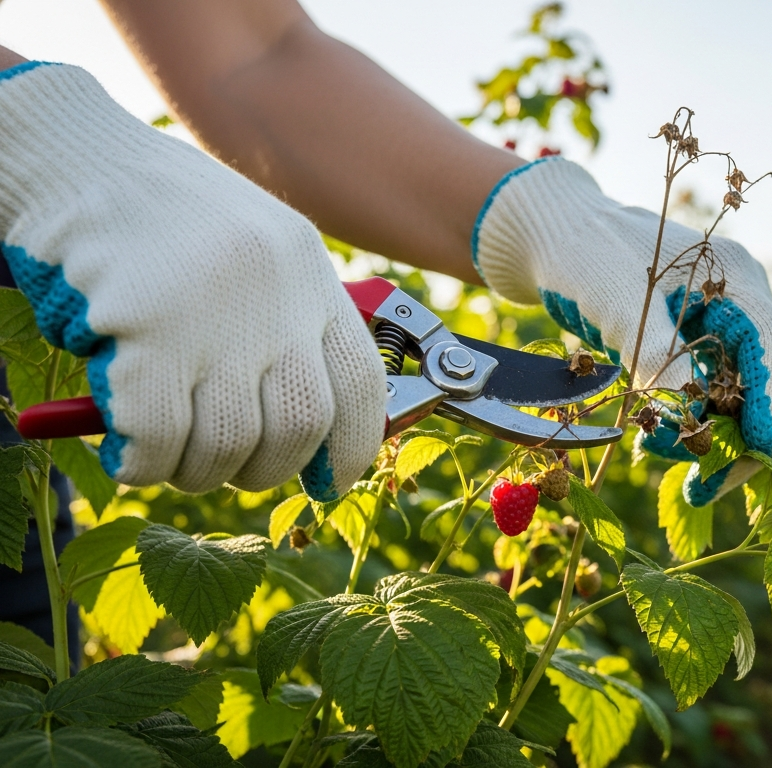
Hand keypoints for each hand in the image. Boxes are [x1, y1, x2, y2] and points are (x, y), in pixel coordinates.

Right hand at [0, 63, 384, 499]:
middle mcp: (278, 293)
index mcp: (311, 272)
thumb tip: (310, 432)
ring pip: (231, 442)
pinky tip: (128, 453)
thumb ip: (283, 327)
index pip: (362, 384)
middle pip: (302, 425)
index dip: (352, 448)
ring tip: (165, 455)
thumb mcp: (249, 255)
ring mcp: (217, 312)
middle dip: (263, 469)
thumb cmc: (154, 215)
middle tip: (223, 469)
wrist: (73, 157)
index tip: (329, 483)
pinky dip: (144, 462)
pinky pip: (161, 437)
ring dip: (196, 471)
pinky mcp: (150, 328)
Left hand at [472, 158, 771, 503]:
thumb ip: (657, 353)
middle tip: (706, 486)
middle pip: (771, 382)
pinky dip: (694, 423)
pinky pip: (712, 394)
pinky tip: (661, 442)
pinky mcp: (698, 343)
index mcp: (736, 280)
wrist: (554, 232)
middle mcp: (741, 302)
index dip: (771, 408)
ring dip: (717, 438)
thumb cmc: (586, 253)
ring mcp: (723, 323)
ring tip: (677, 472)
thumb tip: (692, 419)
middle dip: (745, 438)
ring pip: (742, 395)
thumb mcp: (620, 301)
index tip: (759, 455)